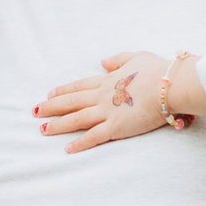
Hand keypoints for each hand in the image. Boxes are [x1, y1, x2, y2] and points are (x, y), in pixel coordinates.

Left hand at [35, 51, 178, 152]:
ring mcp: (108, 112)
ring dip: (58, 125)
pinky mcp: (117, 127)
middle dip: (51, 107)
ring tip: (42, 129)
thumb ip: (119, 59)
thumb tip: (103, 62)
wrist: (170, 85)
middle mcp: (103, 96)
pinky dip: (79, 143)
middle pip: (71, 102)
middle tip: (35, 112)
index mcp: (109, 80)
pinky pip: (94, 137)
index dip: (63, 90)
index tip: (49, 94)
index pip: (80, 86)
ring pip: (76, 119)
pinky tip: (67, 149)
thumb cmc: (160, 70)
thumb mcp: (137, 56)